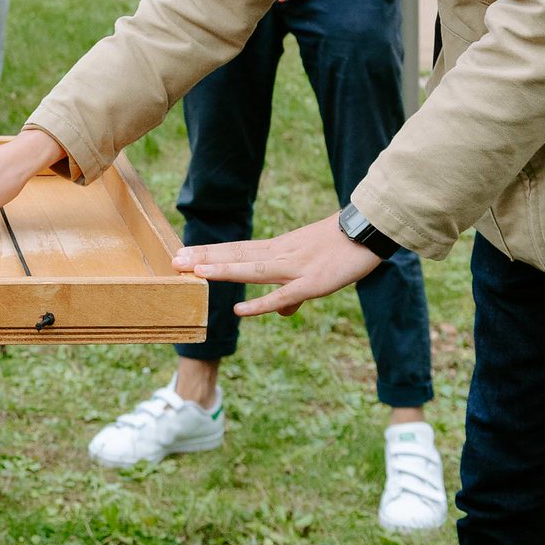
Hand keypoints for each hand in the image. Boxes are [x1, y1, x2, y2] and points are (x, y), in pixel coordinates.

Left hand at [172, 210, 381, 317]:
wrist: (370, 231)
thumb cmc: (342, 249)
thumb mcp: (312, 270)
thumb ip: (293, 293)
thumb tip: (282, 313)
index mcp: (279, 248)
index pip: (237, 249)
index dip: (210, 252)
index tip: (184, 254)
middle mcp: (280, 254)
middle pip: (236, 255)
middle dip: (204, 259)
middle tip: (174, 261)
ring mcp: (295, 268)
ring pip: (251, 270)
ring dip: (222, 271)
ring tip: (194, 272)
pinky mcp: (313, 283)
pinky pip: (282, 296)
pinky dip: (261, 304)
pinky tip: (240, 310)